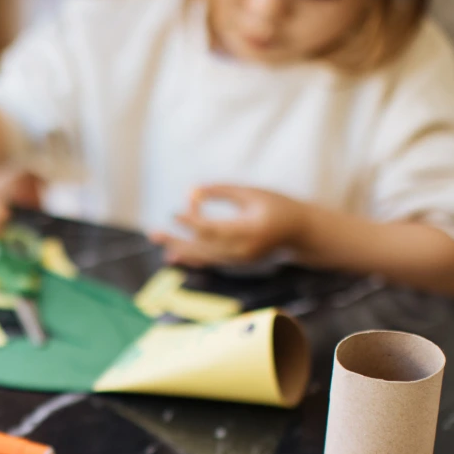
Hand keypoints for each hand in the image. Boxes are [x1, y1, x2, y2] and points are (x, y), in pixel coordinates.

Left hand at [150, 185, 307, 266]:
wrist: (299, 231)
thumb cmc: (276, 204)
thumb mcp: (252, 192)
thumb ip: (222, 191)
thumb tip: (191, 192)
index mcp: (250, 230)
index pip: (214, 229)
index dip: (192, 222)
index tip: (174, 214)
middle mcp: (244, 250)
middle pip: (205, 247)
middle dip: (178, 240)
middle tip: (154, 234)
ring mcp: (241, 259)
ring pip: (205, 256)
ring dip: (181, 249)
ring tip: (158, 241)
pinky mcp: (238, 262)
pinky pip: (211, 261)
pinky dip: (192, 257)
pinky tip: (172, 256)